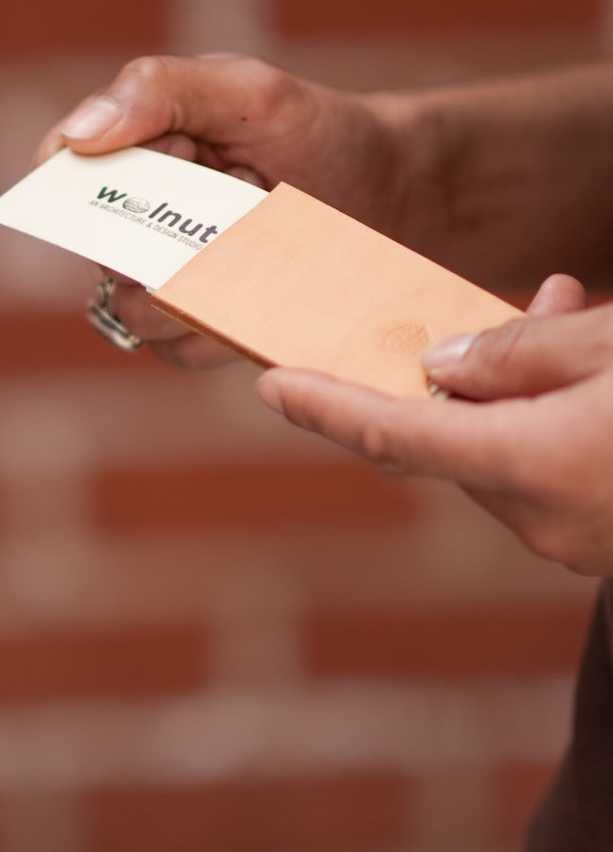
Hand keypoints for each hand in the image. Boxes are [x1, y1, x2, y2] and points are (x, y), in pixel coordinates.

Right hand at [37, 55, 413, 369]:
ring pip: (134, 313)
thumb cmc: (315, 132)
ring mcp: (165, 284)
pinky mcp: (199, 334)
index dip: (103, 179)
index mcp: (129, 155)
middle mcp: (134, 223)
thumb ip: (158, 91)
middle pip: (96, 255)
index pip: (63, 177)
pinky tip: (266, 286)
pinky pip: (180, 351)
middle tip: (241, 191)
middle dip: (164, 235)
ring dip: (199, 283)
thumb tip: (75, 138)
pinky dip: (221, 326)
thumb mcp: (245, 90)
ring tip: (262, 241)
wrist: (394, 195)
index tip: (181, 149)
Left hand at [255, 273, 612, 574]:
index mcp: (534, 464)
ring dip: (521, 400)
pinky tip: (599, 395)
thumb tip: (436, 366)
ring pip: (508, 456)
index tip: (271, 386)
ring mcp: (580, 543)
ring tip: (582, 333)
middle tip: (534, 304)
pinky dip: (555, 433)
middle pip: (458, 438)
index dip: (324, 407)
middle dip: (469, 373)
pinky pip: (549, 479)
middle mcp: (544, 518)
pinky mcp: (606, 546)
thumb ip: (516, 352)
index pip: (392, 434)